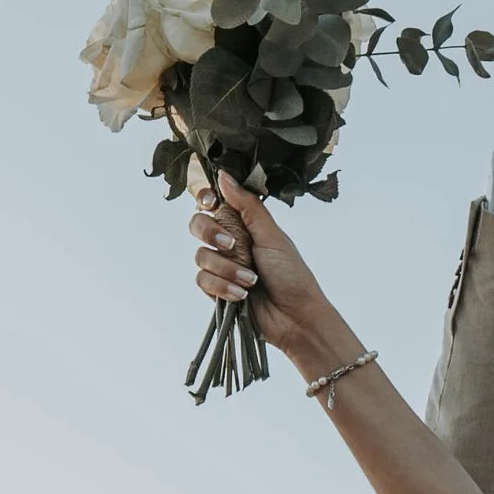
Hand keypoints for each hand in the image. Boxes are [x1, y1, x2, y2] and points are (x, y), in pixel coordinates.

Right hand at [189, 176, 353, 379]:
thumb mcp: (272, 236)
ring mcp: (222, 266)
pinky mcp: (217, 290)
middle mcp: (230, 242)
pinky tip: (242, 295)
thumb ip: (247, 206)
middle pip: (198, 225)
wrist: (295, 318)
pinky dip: (222, 287)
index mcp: (244, 224)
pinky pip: (203, 281)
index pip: (214, 203)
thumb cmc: (292, 275)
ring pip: (201, 256)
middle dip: (210, 234)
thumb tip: (223, 175)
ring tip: (251, 281)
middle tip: (232, 245)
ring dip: (227, 269)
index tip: (209, 201)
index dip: (204, 198)